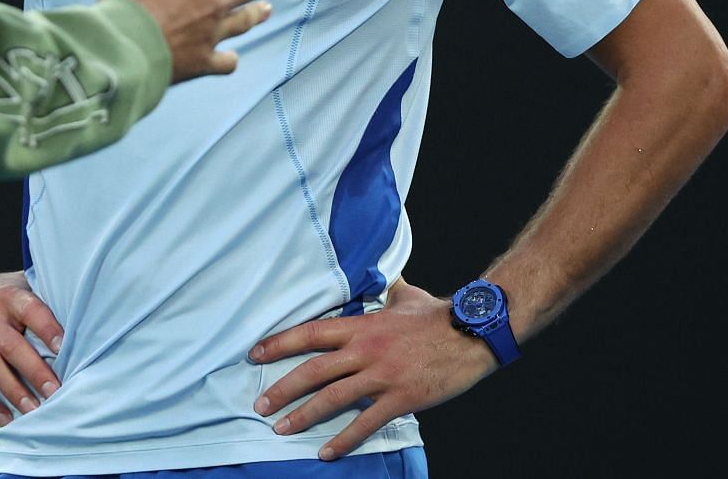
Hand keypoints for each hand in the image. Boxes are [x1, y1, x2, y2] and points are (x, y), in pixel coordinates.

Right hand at [0, 261, 64, 425]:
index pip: (30, 310)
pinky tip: (5, 419)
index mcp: (5, 296)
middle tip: (56, 392)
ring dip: (14, 391)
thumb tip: (79, 310)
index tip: (65, 348)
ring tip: (34, 411)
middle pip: (13, 345)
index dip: (48, 328)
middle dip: (36, 371)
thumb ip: (36, 294)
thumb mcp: (7, 283)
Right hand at [98, 0, 276, 82]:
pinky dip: (230, 58)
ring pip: (244, 22)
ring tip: (266, 10)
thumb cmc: (124, 1)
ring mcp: (210, 36)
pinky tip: (231, 57)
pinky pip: (225, 62)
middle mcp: (213, 4)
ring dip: (256, 14)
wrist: (121, 53)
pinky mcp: (201, 63)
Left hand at [247, 280, 497, 459]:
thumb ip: (387, 289)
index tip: (255, 354)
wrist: (473, 334)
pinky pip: (366, 423)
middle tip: (260, 405)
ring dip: (303, 416)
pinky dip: (344, 439)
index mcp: (362, 325)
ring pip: (333, 398)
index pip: (309, 333)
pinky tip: (327, 451)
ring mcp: (382, 376)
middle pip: (313, 370)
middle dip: (282, 389)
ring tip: (281, 429)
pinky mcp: (402, 398)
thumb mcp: (406, 295)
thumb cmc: (438, 315)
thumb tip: (384, 276)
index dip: (279, 343)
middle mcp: (365, 350)